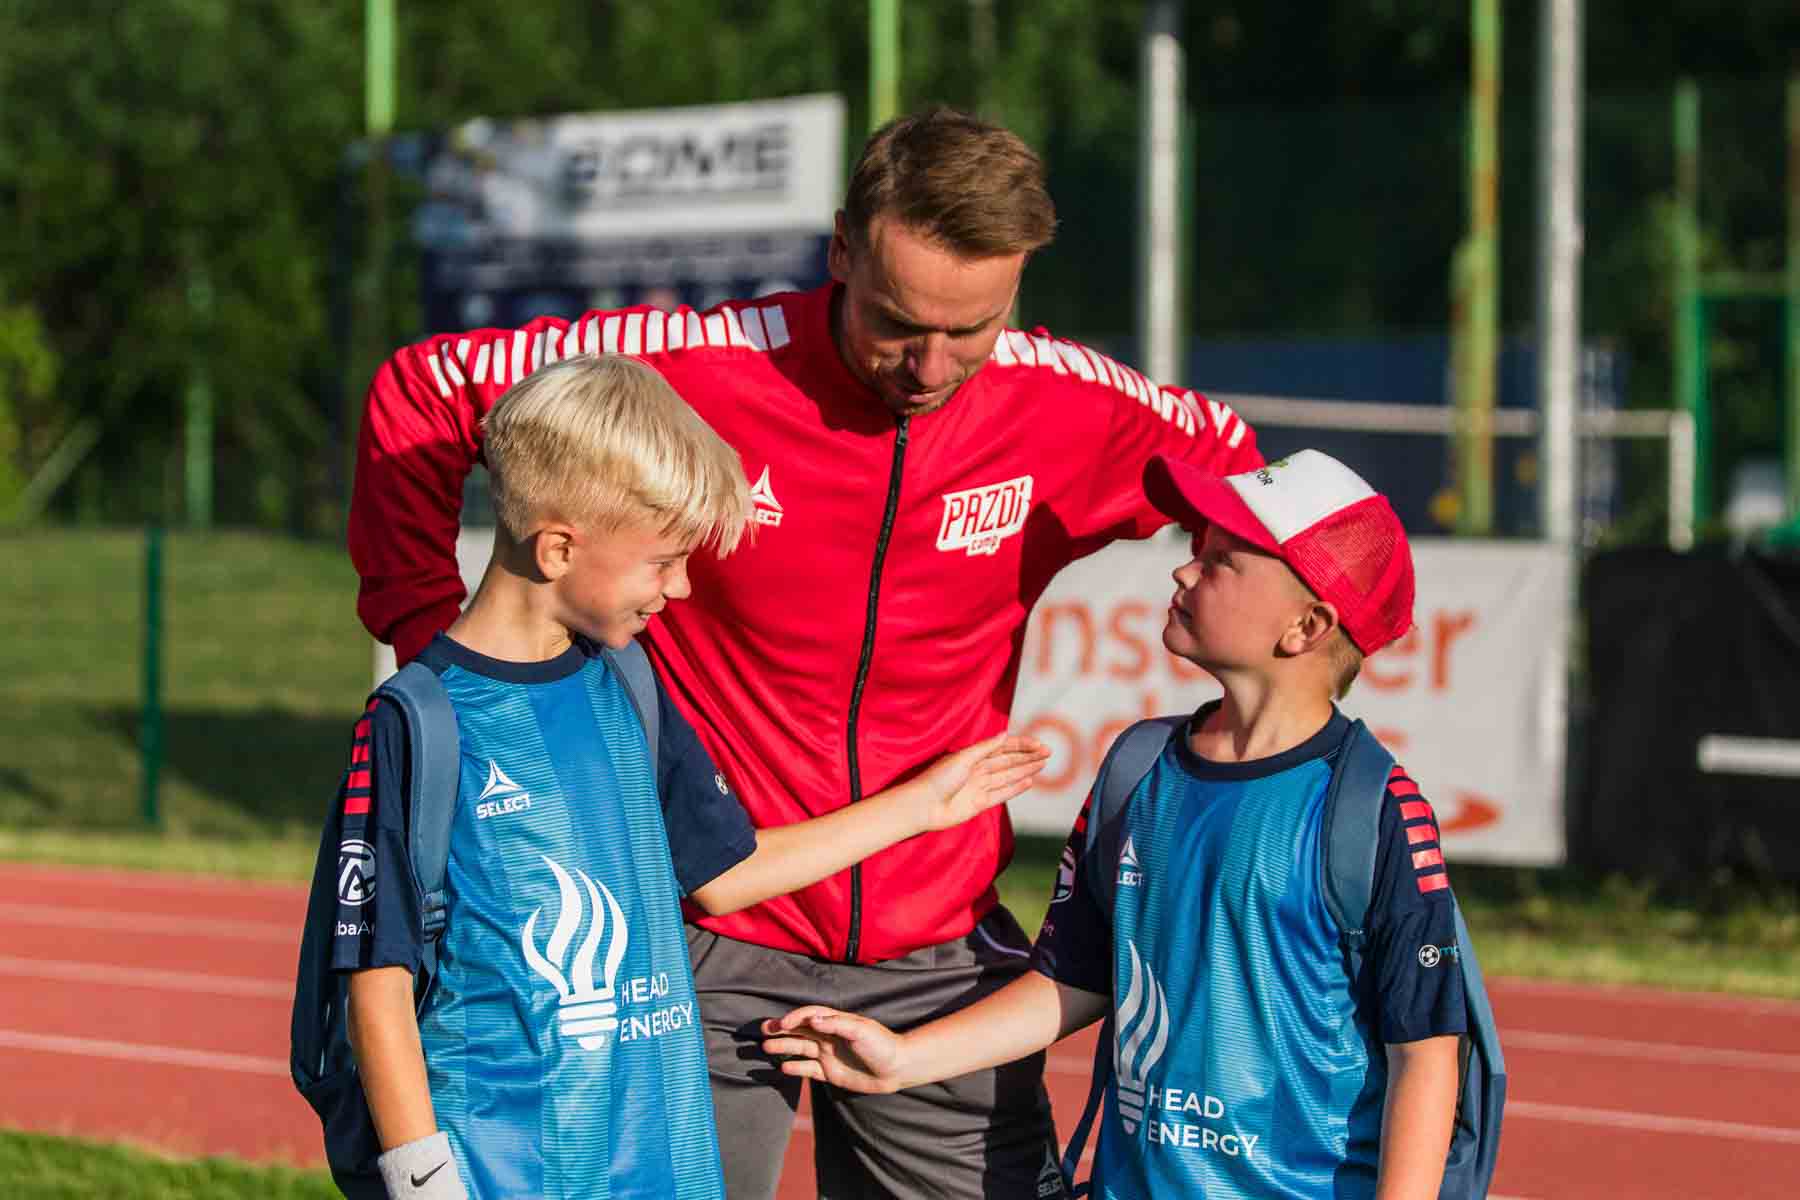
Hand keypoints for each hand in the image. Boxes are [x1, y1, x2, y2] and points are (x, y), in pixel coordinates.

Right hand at [760, 1007, 906, 1093]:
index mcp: (836, 1022)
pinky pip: (808, 1069)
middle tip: (764, 1029)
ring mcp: (828, 1054)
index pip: (809, 1016)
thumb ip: (836, 1024)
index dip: (795, 1018)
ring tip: (765, 1047)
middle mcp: (829, 1036)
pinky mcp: (830, 1073)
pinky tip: (783, 1067)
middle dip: (781, 1029)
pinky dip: (795, 1068)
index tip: (782, 1024)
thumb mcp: (861, 1030)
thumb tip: (812, 1020)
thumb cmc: (882, 1045)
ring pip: (800, 1048)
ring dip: (783, 1046)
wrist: (897, 1069)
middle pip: (800, 1031)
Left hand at [911, 733, 1050, 832]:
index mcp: (972, 756)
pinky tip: (1029, 781)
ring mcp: (979, 787)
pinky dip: (1016, 788)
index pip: (1002, 747)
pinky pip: (1002, 794)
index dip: (1021, 745)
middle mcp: (978, 770)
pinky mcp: (980, 804)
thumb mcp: (963, 758)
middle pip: (1008, 761)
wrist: (923, 806)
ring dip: (1026, 769)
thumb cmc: (938, 779)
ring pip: (1008, 776)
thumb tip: (1005, 734)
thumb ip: (985, 748)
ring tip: (1043, 764)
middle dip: (1028, 756)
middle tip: (1048, 752)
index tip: (1038, 744)